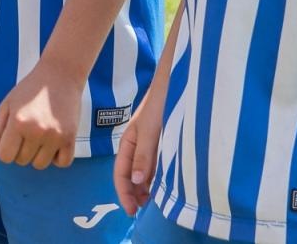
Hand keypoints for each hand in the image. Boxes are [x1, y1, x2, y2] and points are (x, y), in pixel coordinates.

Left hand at [0, 59, 81, 168]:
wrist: (60, 74)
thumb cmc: (29, 89)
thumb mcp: (7, 105)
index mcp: (17, 122)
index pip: (5, 156)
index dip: (6, 149)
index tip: (11, 137)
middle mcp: (36, 131)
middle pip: (22, 160)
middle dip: (21, 149)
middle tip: (27, 131)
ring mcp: (55, 136)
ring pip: (40, 164)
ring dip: (37, 155)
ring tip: (40, 136)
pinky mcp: (71, 137)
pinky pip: (62, 163)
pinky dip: (57, 158)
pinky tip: (53, 143)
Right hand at [114, 86, 163, 215]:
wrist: (175, 84)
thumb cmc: (159, 104)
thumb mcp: (150, 130)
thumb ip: (144, 155)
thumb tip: (137, 181)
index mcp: (128, 143)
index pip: (121, 173)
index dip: (124, 192)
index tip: (131, 210)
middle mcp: (138, 146)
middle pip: (131, 175)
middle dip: (133, 194)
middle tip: (141, 211)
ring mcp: (150, 146)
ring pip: (144, 172)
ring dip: (145, 188)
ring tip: (152, 204)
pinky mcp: (163, 144)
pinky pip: (157, 166)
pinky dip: (156, 179)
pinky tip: (163, 187)